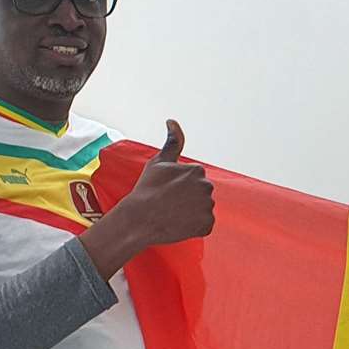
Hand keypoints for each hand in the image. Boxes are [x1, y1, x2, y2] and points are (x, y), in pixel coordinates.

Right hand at [81, 120, 215, 277]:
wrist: (140, 219)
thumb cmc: (147, 189)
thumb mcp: (158, 162)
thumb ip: (172, 142)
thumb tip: (172, 121)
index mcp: (197, 170)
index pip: (195, 179)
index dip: (180, 186)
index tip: (168, 190)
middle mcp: (207, 186)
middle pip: (201, 193)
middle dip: (189, 198)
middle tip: (170, 203)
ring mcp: (208, 206)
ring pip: (203, 209)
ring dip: (192, 212)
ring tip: (174, 214)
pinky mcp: (207, 224)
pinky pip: (204, 224)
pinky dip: (195, 226)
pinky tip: (180, 224)